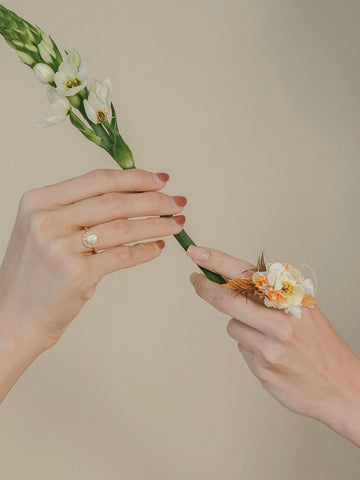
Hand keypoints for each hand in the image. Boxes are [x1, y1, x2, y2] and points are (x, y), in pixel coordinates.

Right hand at [0, 169, 186, 353]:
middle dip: (154, 200)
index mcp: (39, 201)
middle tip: (178, 202)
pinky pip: (122, 256)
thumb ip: (76, 210)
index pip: (98, 181)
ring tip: (176, 224)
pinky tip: (158, 248)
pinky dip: (145, 251)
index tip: (160, 180)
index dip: (135, 178)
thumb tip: (130, 196)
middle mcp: (47, 220)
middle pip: (115, 201)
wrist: (13, 317)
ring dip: (157, 225)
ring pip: (123, 227)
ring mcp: (61, 247)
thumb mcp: (43, 230)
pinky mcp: (77, 274)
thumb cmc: (33, 273)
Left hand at [187, 245, 359, 447]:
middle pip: (228, 299)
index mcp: (292, 300)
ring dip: (242, 327)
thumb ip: (272, 295)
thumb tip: (232, 280)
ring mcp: (269, 347)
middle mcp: (280, 321)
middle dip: (205, 287)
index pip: (247, 274)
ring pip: (233, 326)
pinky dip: (251, 348)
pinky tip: (273, 356)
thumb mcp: (304, 309)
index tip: (197, 253)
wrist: (341, 388)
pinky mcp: (262, 369)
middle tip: (196, 280)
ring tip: (269, 338)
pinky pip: (242, 349)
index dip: (217, 261)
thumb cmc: (321, 346)